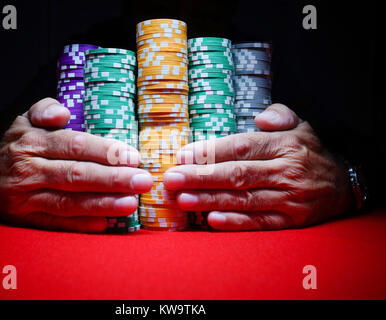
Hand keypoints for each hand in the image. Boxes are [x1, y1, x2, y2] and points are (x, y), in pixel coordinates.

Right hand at [0, 98, 152, 232]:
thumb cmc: (15, 144)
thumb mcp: (24, 119)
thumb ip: (45, 110)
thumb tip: (63, 113)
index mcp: (33, 142)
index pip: (74, 146)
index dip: (105, 152)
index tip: (134, 158)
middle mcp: (29, 169)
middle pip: (76, 175)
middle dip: (113, 179)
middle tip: (143, 182)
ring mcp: (25, 197)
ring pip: (68, 202)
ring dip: (102, 204)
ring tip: (132, 204)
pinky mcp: (23, 218)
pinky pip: (55, 222)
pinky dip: (80, 225)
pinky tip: (105, 224)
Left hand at [163, 104, 353, 230]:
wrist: (346, 183)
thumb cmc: (310, 151)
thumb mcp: (301, 125)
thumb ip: (279, 115)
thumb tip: (259, 118)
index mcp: (284, 145)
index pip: (241, 147)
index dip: (210, 152)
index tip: (182, 155)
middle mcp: (286, 171)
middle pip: (237, 174)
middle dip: (201, 177)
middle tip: (171, 179)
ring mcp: (289, 198)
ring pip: (244, 200)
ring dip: (210, 200)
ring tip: (182, 199)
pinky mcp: (291, 221)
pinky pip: (260, 223)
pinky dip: (235, 223)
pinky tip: (211, 221)